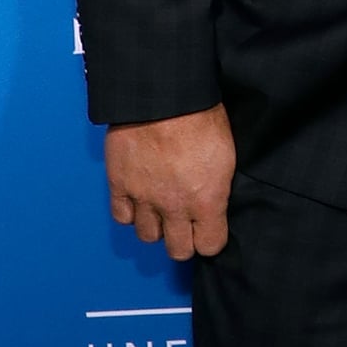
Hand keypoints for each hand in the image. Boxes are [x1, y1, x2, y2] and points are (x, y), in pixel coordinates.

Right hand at [105, 103, 235, 259]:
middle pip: (178, 251)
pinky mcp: (120, 185)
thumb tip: (216, 201)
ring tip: (162, 209)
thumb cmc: (202, 115)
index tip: (210, 228)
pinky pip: (122, 217)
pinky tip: (140, 200)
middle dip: (184, 240)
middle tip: (186, 224)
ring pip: (148, 236)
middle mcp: (175, 207)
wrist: (164, 96)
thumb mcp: (227, 154)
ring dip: (157, 226)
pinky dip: (131, 212)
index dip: (211, 238)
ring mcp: (144, 199)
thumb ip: (219, 187)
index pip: (210, 245)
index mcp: (207, 200)